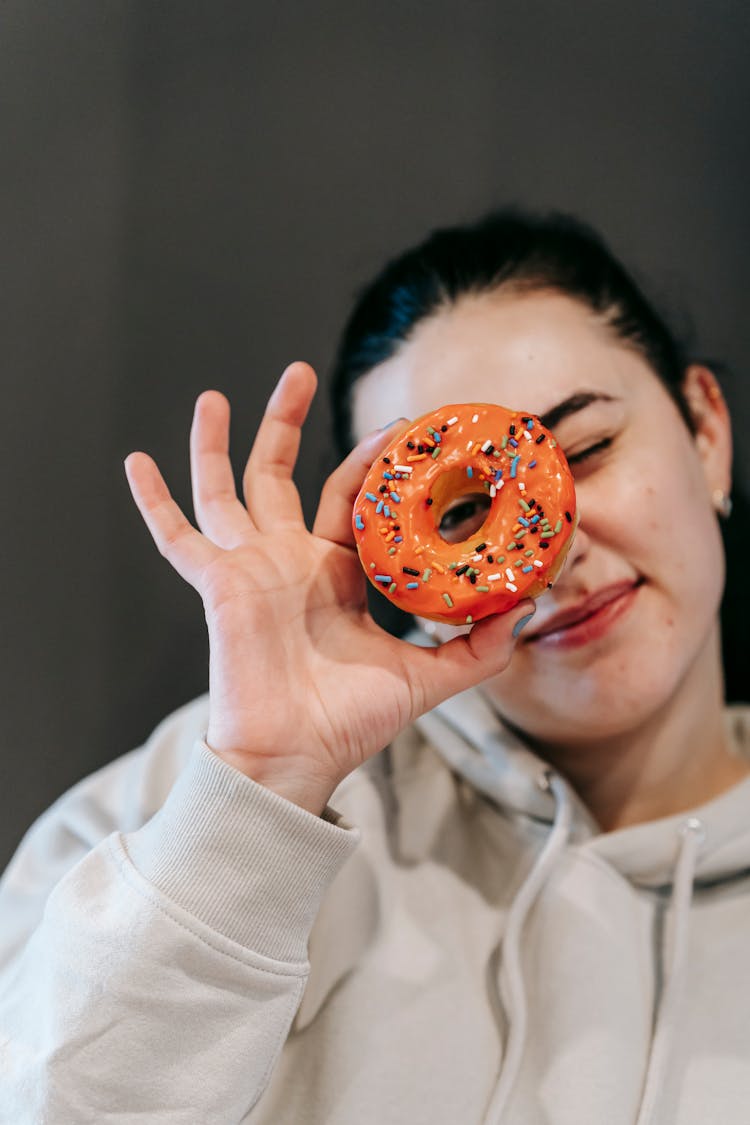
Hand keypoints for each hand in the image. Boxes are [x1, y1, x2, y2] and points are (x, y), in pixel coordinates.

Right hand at [124, 362, 533, 814]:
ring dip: (215, 443)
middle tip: (297, 371)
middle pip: (280, 473)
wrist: (297, 758)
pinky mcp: (218, 586)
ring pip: (226, 489)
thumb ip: (480, 646)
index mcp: (334, 573)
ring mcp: (249, 568)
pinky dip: (154, 502)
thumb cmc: (351, 722)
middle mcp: (288, 560)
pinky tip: (135, 462)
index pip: (349, 498)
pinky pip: (177, 538)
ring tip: (214, 395)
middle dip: (284, 422)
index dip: (370, 461)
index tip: (400, 427)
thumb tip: (531, 609)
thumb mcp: (428, 677)